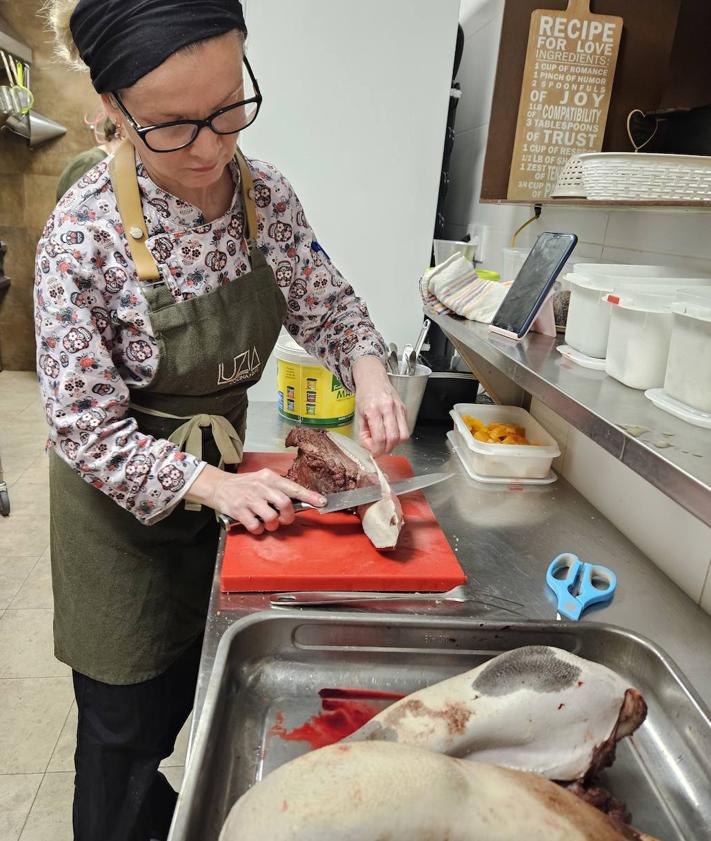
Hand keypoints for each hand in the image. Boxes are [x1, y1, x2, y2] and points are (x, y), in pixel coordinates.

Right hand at [186, 464, 325, 534]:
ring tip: (267, 522)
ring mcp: (249, 499)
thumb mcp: (262, 479)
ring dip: (272, 525)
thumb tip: (298, 500)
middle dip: (288, 516)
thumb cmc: (244, 485)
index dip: (309, 496)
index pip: (293, 487)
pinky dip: (258, 530)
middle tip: (284, 519)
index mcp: (269, 478)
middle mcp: (261, 487)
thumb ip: (278, 488)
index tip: (322, 502)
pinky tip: (255, 525)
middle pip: (285, 504)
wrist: (219, 486)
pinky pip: (255, 526)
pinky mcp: (239, 511)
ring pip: (271, 517)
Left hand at [352, 355, 408, 456]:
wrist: (373, 377)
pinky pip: (406, 428)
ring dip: (395, 444)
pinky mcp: (404, 409)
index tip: (374, 454)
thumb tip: (370, 448)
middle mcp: (388, 408)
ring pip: (404, 435)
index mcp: (373, 410)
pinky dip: (399, 435)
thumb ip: (363, 433)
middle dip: (386, 449)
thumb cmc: (364, 395)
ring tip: (386, 442)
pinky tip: (390, 433)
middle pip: (393, 438)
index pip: (380, 437)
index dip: (377, 450)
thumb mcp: (358, 414)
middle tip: (380, 450)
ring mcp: (399, 408)